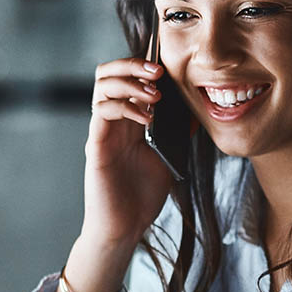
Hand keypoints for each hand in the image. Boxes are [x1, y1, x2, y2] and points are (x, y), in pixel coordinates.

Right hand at [65, 58, 175, 291]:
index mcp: (127, 122)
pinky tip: (147, 118)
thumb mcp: (168, 158)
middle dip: (133, 64)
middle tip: (158, 72)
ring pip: (101, 85)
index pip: (126, 78)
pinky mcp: (97, 145)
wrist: (125, 227)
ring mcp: (102, 131)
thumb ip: (175, 134)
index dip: (142, 66)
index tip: (167, 69)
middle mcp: (111, 122)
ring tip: (154, 96)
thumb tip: (194, 111)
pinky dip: (125, 106)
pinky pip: (102, 111)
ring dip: (130, 82)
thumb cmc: (142, 196)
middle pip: (107, 73)